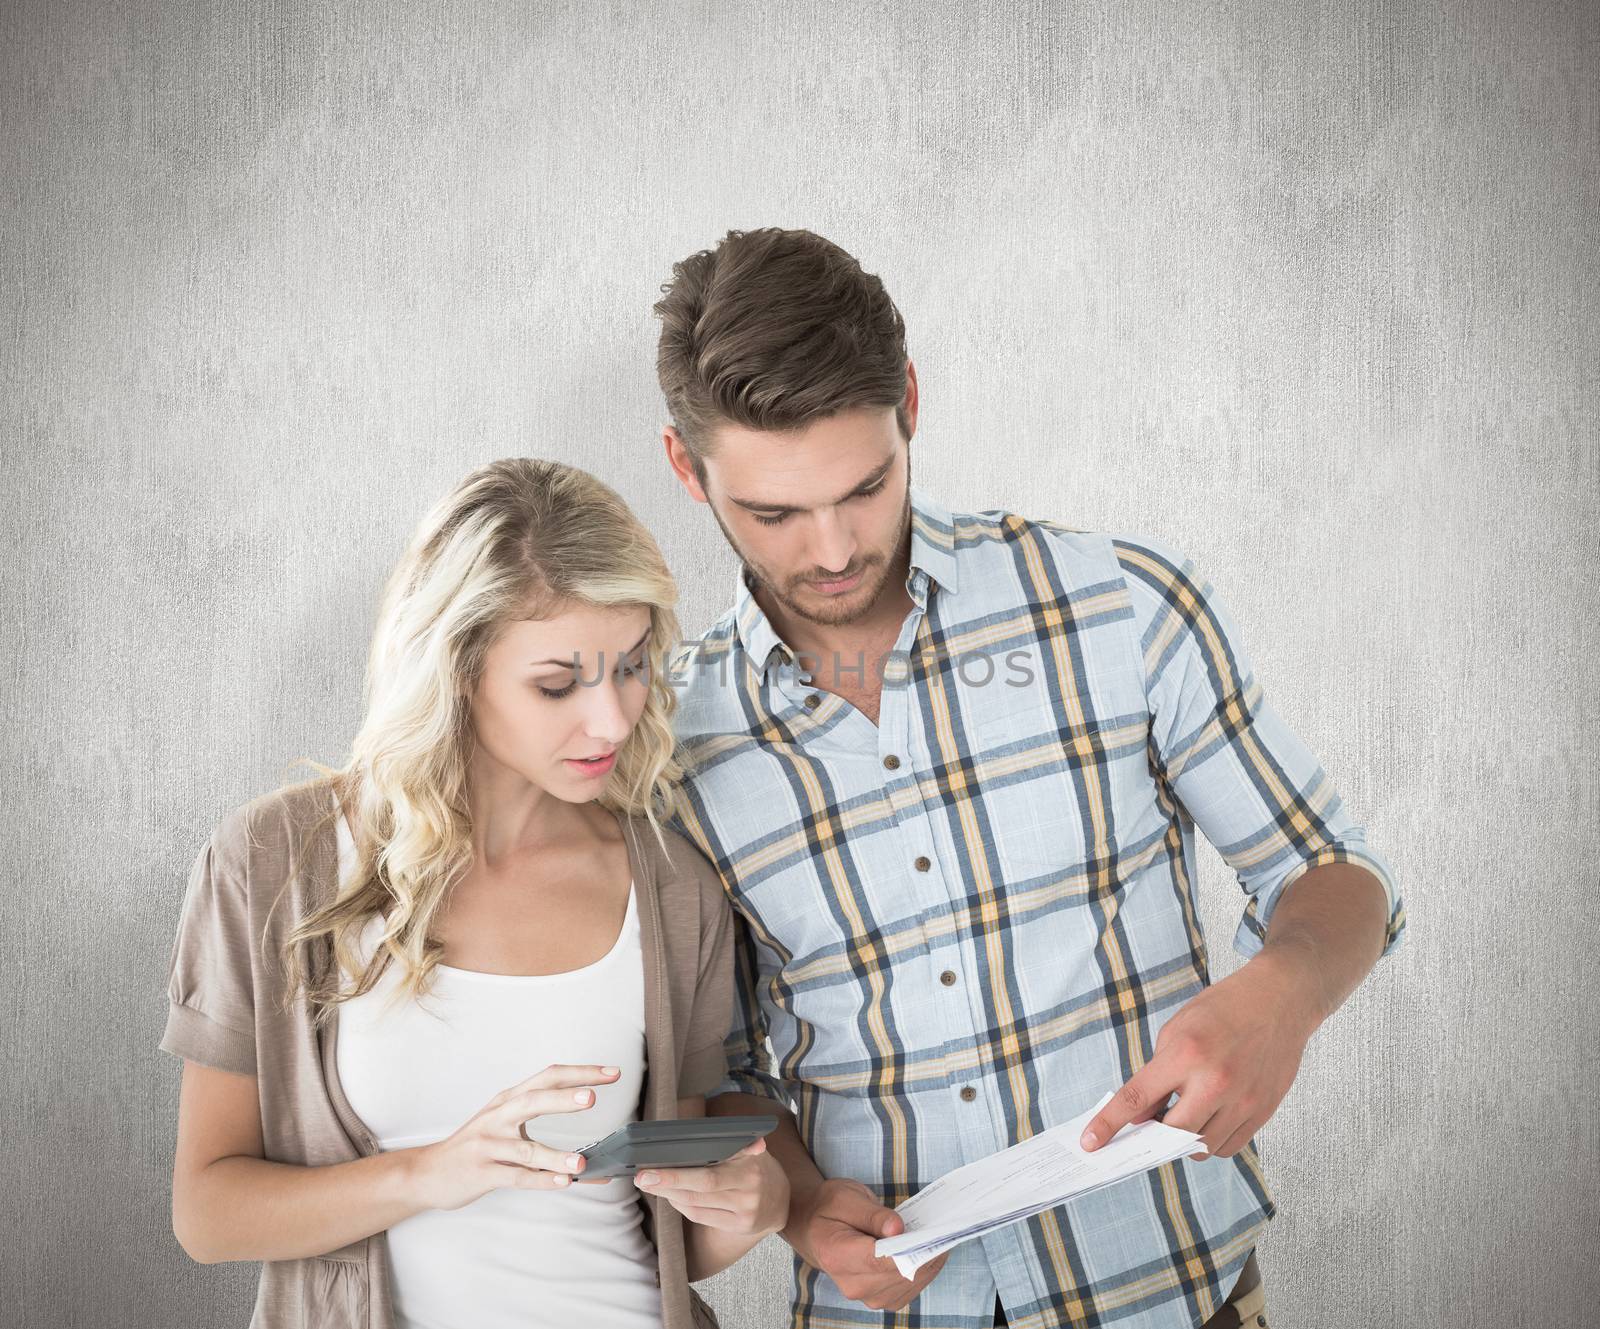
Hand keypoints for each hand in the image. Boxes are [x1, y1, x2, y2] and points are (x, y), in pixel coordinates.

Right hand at [409, 1064, 620, 1210]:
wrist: (427, 1172)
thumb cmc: (476, 1147)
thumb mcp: (504, 1125)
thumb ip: (543, 1132)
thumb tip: (589, 1153)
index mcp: (508, 1099)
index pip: (548, 1077)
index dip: (580, 1074)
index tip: (612, 1073)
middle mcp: (499, 1116)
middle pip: (534, 1100)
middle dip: (564, 1098)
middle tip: (593, 1097)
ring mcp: (488, 1145)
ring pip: (526, 1150)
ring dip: (555, 1157)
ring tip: (581, 1164)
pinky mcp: (482, 1173)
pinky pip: (515, 1178)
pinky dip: (540, 1181)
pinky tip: (561, 1183)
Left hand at [633, 1136, 790, 1235]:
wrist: (783, 1200)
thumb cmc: (759, 1166)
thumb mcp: (753, 1148)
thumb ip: (737, 1140)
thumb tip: (718, 1131)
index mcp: (750, 1169)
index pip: (707, 1175)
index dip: (677, 1174)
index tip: (650, 1170)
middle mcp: (747, 1194)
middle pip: (698, 1193)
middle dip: (666, 1185)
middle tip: (642, 1178)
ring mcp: (743, 1214)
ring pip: (696, 1206)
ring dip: (671, 1195)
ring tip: (654, 1184)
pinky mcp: (738, 1228)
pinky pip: (702, 1218)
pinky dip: (683, 1206)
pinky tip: (673, 1196)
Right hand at [787, 1176, 949, 1310]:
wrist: (816, 1230)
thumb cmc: (830, 1209)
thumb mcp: (847, 1197)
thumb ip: (872, 1213)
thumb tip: (898, 1228)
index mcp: (836, 1255)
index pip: (878, 1259)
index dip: (907, 1248)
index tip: (930, 1233)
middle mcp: (851, 1284)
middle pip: (898, 1273)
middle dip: (923, 1251)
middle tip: (941, 1228)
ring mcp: (866, 1296)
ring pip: (909, 1283)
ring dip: (927, 1261)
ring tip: (936, 1236)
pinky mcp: (881, 1299)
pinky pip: (911, 1289)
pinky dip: (924, 1270)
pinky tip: (928, 1250)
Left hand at [1080, 952, 1321, 1159]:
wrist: (1279, 1000)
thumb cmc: (1223, 1010)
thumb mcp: (1176, 1030)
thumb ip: (1156, 1075)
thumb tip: (1138, 1116)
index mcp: (1186, 1053)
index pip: (1137, 1098)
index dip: (1109, 1124)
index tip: (1091, 1143)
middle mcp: (1215, 1081)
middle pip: (1170, 1134)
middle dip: (1154, 1135)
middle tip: (1150, 1124)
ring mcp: (1242, 1100)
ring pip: (1201, 1148)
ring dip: (1183, 1139)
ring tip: (1186, 1112)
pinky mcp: (1262, 1112)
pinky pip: (1229, 1147)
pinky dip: (1212, 1140)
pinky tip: (1209, 1118)